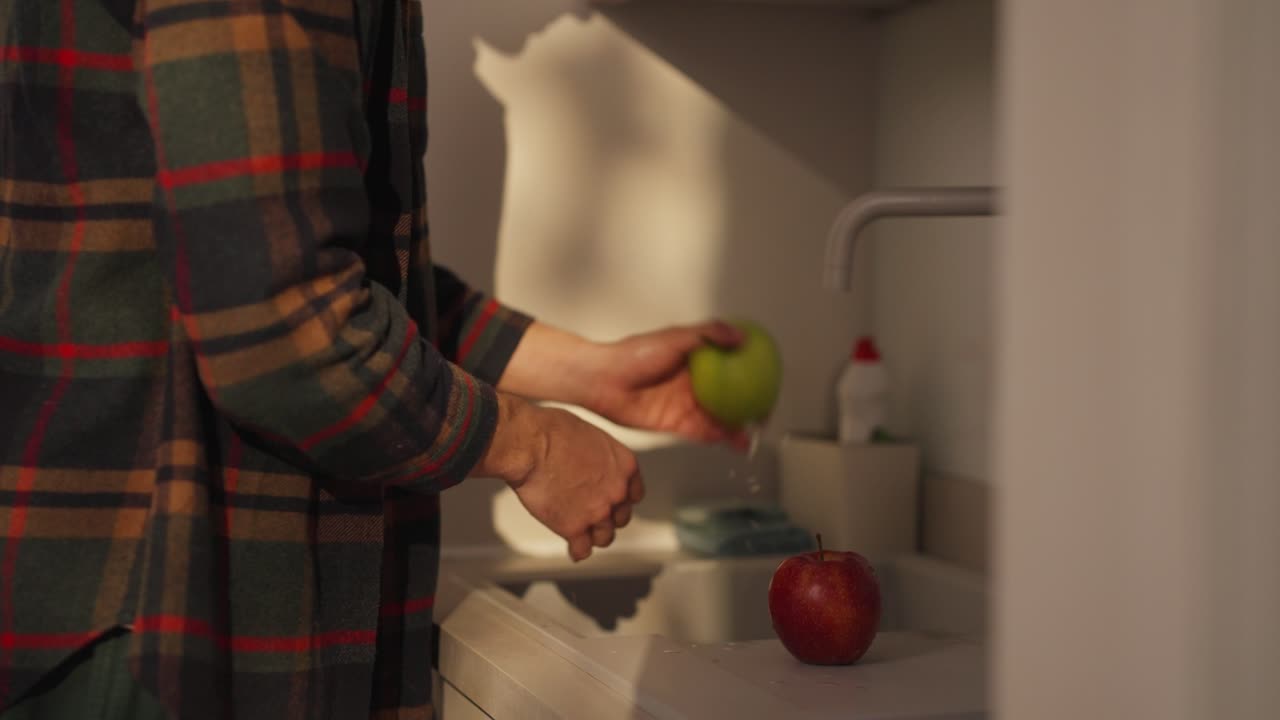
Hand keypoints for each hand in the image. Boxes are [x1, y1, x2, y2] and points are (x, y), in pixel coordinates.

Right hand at [475, 394, 643, 560]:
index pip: (635, 494)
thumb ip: (598, 456)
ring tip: (583, 532)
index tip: (614, 502)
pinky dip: (577, 550)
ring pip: (604, 537)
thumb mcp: (590, 434)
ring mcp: (597, 513)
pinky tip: (573, 548)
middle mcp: (616, 491)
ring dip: (593, 535)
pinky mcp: (574, 528)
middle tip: (594, 514)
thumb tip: (590, 460)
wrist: (531, 445)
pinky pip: (582, 550)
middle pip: (620, 518)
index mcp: (624, 466)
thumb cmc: (553, 431)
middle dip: (608, 517)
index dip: (622, 499)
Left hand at [583, 321, 751, 450]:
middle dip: (749, 406)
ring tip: (753, 432)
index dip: (751, 374)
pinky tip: (731, 440)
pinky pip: (703, 432)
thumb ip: (709, 334)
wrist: (603, 381)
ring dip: (738, 426)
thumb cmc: (632, 354)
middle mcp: (693, 383)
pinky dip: (719, 436)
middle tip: (765, 414)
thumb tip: (740, 335)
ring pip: (719, 417)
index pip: (731, 367)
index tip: (770, 380)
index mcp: (696, 360)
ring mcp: (686, 404)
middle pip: (729, 396)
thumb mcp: (675, 336)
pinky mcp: (676, 424)